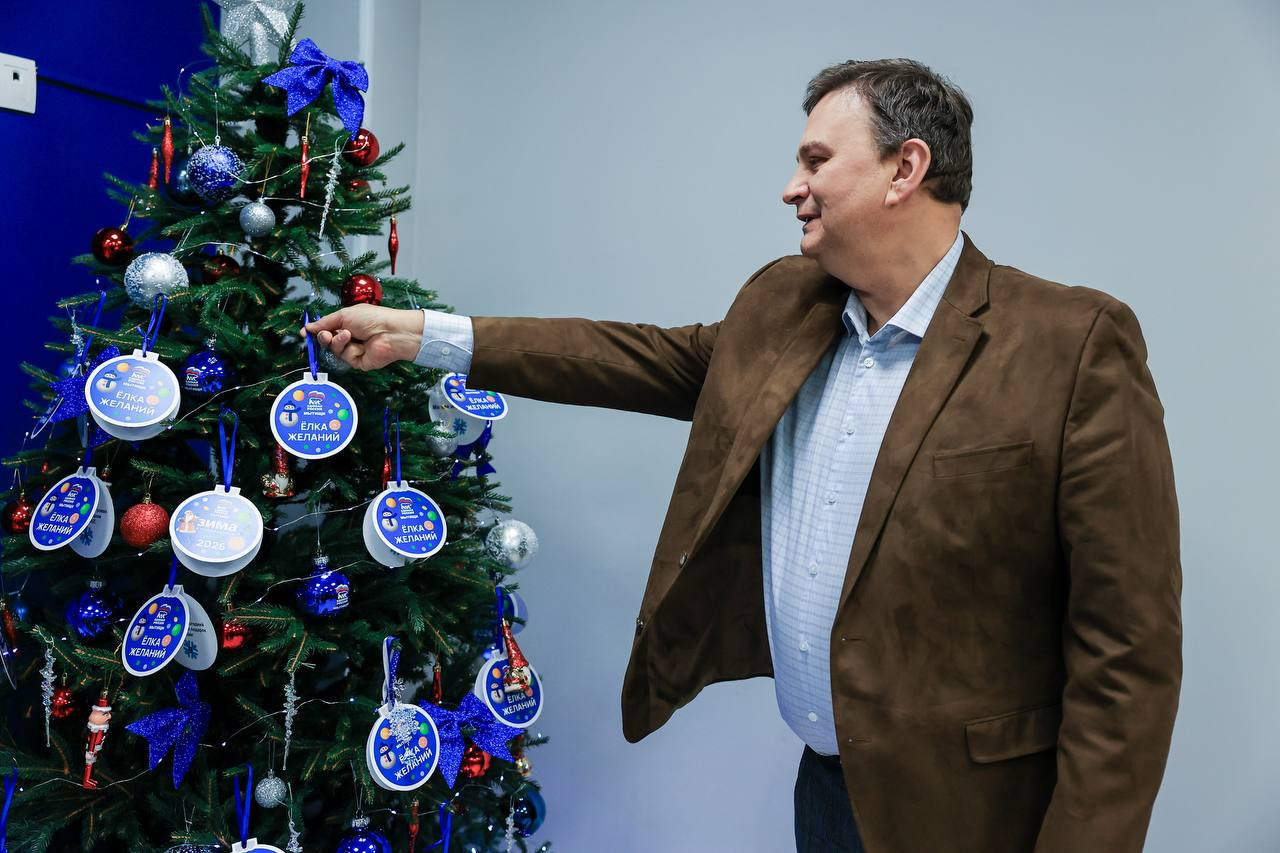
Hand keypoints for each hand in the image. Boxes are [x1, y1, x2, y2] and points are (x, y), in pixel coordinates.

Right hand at [301, 304, 421, 370]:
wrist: (391, 332)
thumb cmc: (372, 319)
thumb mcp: (344, 315)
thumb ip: (325, 322)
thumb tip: (308, 327)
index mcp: (348, 324)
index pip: (327, 329)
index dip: (316, 331)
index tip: (305, 333)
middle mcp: (350, 337)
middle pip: (328, 342)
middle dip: (324, 338)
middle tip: (326, 335)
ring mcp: (355, 351)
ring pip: (335, 350)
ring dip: (337, 342)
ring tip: (348, 334)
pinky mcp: (359, 362)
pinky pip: (345, 358)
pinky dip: (348, 350)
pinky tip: (358, 344)